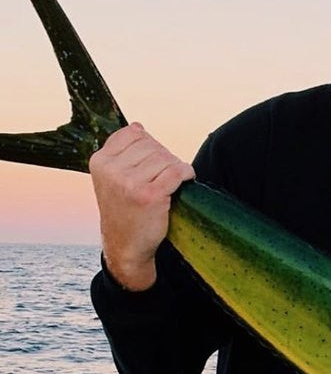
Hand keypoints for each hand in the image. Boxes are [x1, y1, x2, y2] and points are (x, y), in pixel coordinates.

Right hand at [89, 122, 193, 290]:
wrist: (125, 246)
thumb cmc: (124, 211)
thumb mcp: (111, 179)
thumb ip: (122, 154)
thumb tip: (138, 126)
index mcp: (100, 161)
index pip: (133, 134)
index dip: (149, 145)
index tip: (152, 162)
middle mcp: (112, 170)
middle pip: (152, 145)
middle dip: (164, 158)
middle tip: (164, 176)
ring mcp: (130, 183)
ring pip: (165, 157)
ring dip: (175, 167)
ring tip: (172, 182)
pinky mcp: (149, 196)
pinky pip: (176, 171)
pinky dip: (186, 172)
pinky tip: (187, 179)